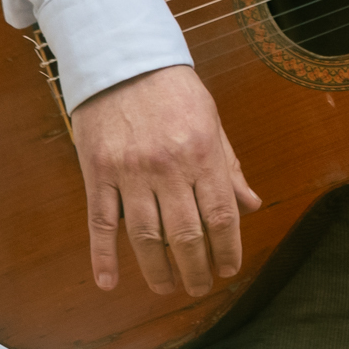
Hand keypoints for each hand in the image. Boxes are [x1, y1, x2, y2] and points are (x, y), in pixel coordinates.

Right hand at [69, 64, 261, 297]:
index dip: (227, 249)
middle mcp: (168, 167)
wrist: (123, 59)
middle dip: (195, 268)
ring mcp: (130, 173)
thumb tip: (251, 204)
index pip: (221, 215)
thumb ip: (228, 166)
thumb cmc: (174, 91)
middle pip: (185, 234)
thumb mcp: (212, 121)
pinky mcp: (97, 173)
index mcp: (202, 153)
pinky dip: (103, 256)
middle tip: (200, 287)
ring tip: (167, 288)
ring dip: (157, 271)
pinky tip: (109, 282)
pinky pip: (100, 223)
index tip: (228, 268)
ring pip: (145, 237)